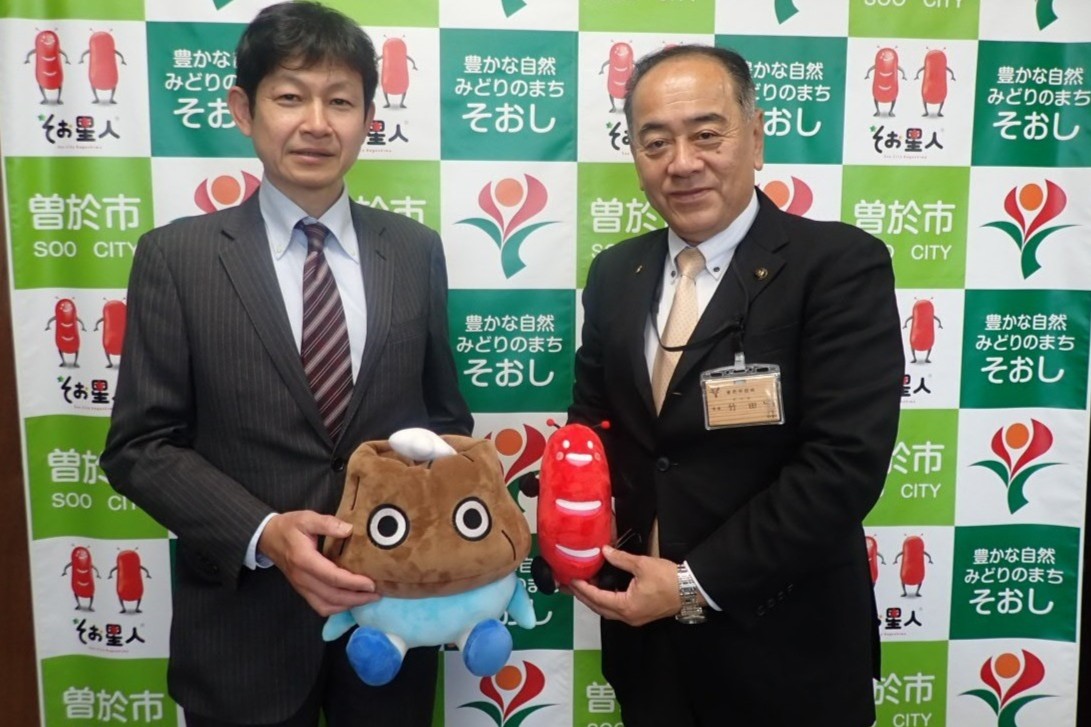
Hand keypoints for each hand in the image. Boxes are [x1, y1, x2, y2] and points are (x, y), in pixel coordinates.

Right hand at [258, 510, 378, 616]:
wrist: (268, 537)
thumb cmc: (289, 527)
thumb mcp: (307, 518)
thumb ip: (327, 523)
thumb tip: (348, 530)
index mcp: (304, 560)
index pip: (333, 577)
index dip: (354, 583)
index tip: (372, 583)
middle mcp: (302, 578)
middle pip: (332, 596)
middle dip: (357, 598)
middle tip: (377, 594)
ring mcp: (301, 587)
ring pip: (326, 605)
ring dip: (348, 605)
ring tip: (367, 598)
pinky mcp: (302, 591)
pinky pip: (320, 606)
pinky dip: (337, 608)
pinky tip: (350, 601)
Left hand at [568, 545, 680, 626]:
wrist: (690, 590)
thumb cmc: (668, 578)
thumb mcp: (642, 565)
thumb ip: (620, 559)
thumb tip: (604, 551)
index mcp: (626, 606)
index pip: (597, 598)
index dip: (583, 588)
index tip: (572, 579)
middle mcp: (627, 617)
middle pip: (598, 608)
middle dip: (583, 597)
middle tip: (570, 586)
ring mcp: (634, 618)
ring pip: (606, 611)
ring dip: (593, 600)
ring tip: (582, 587)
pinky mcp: (639, 615)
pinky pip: (615, 610)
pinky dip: (605, 601)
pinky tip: (601, 591)